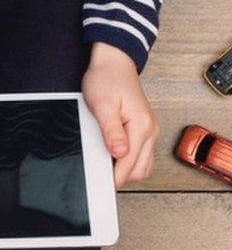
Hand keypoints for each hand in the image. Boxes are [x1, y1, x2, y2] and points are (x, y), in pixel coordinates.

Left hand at [82, 42, 159, 187]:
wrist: (113, 64)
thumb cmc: (106, 80)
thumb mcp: (102, 105)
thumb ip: (111, 131)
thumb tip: (119, 154)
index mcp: (141, 126)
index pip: (130, 165)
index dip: (114, 177)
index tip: (100, 185)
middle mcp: (150, 130)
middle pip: (140, 170)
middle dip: (121, 176)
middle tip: (99, 175)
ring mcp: (150, 130)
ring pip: (143, 165)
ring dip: (126, 169)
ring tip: (105, 164)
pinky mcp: (145, 129)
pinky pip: (141, 154)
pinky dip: (129, 160)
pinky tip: (113, 156)